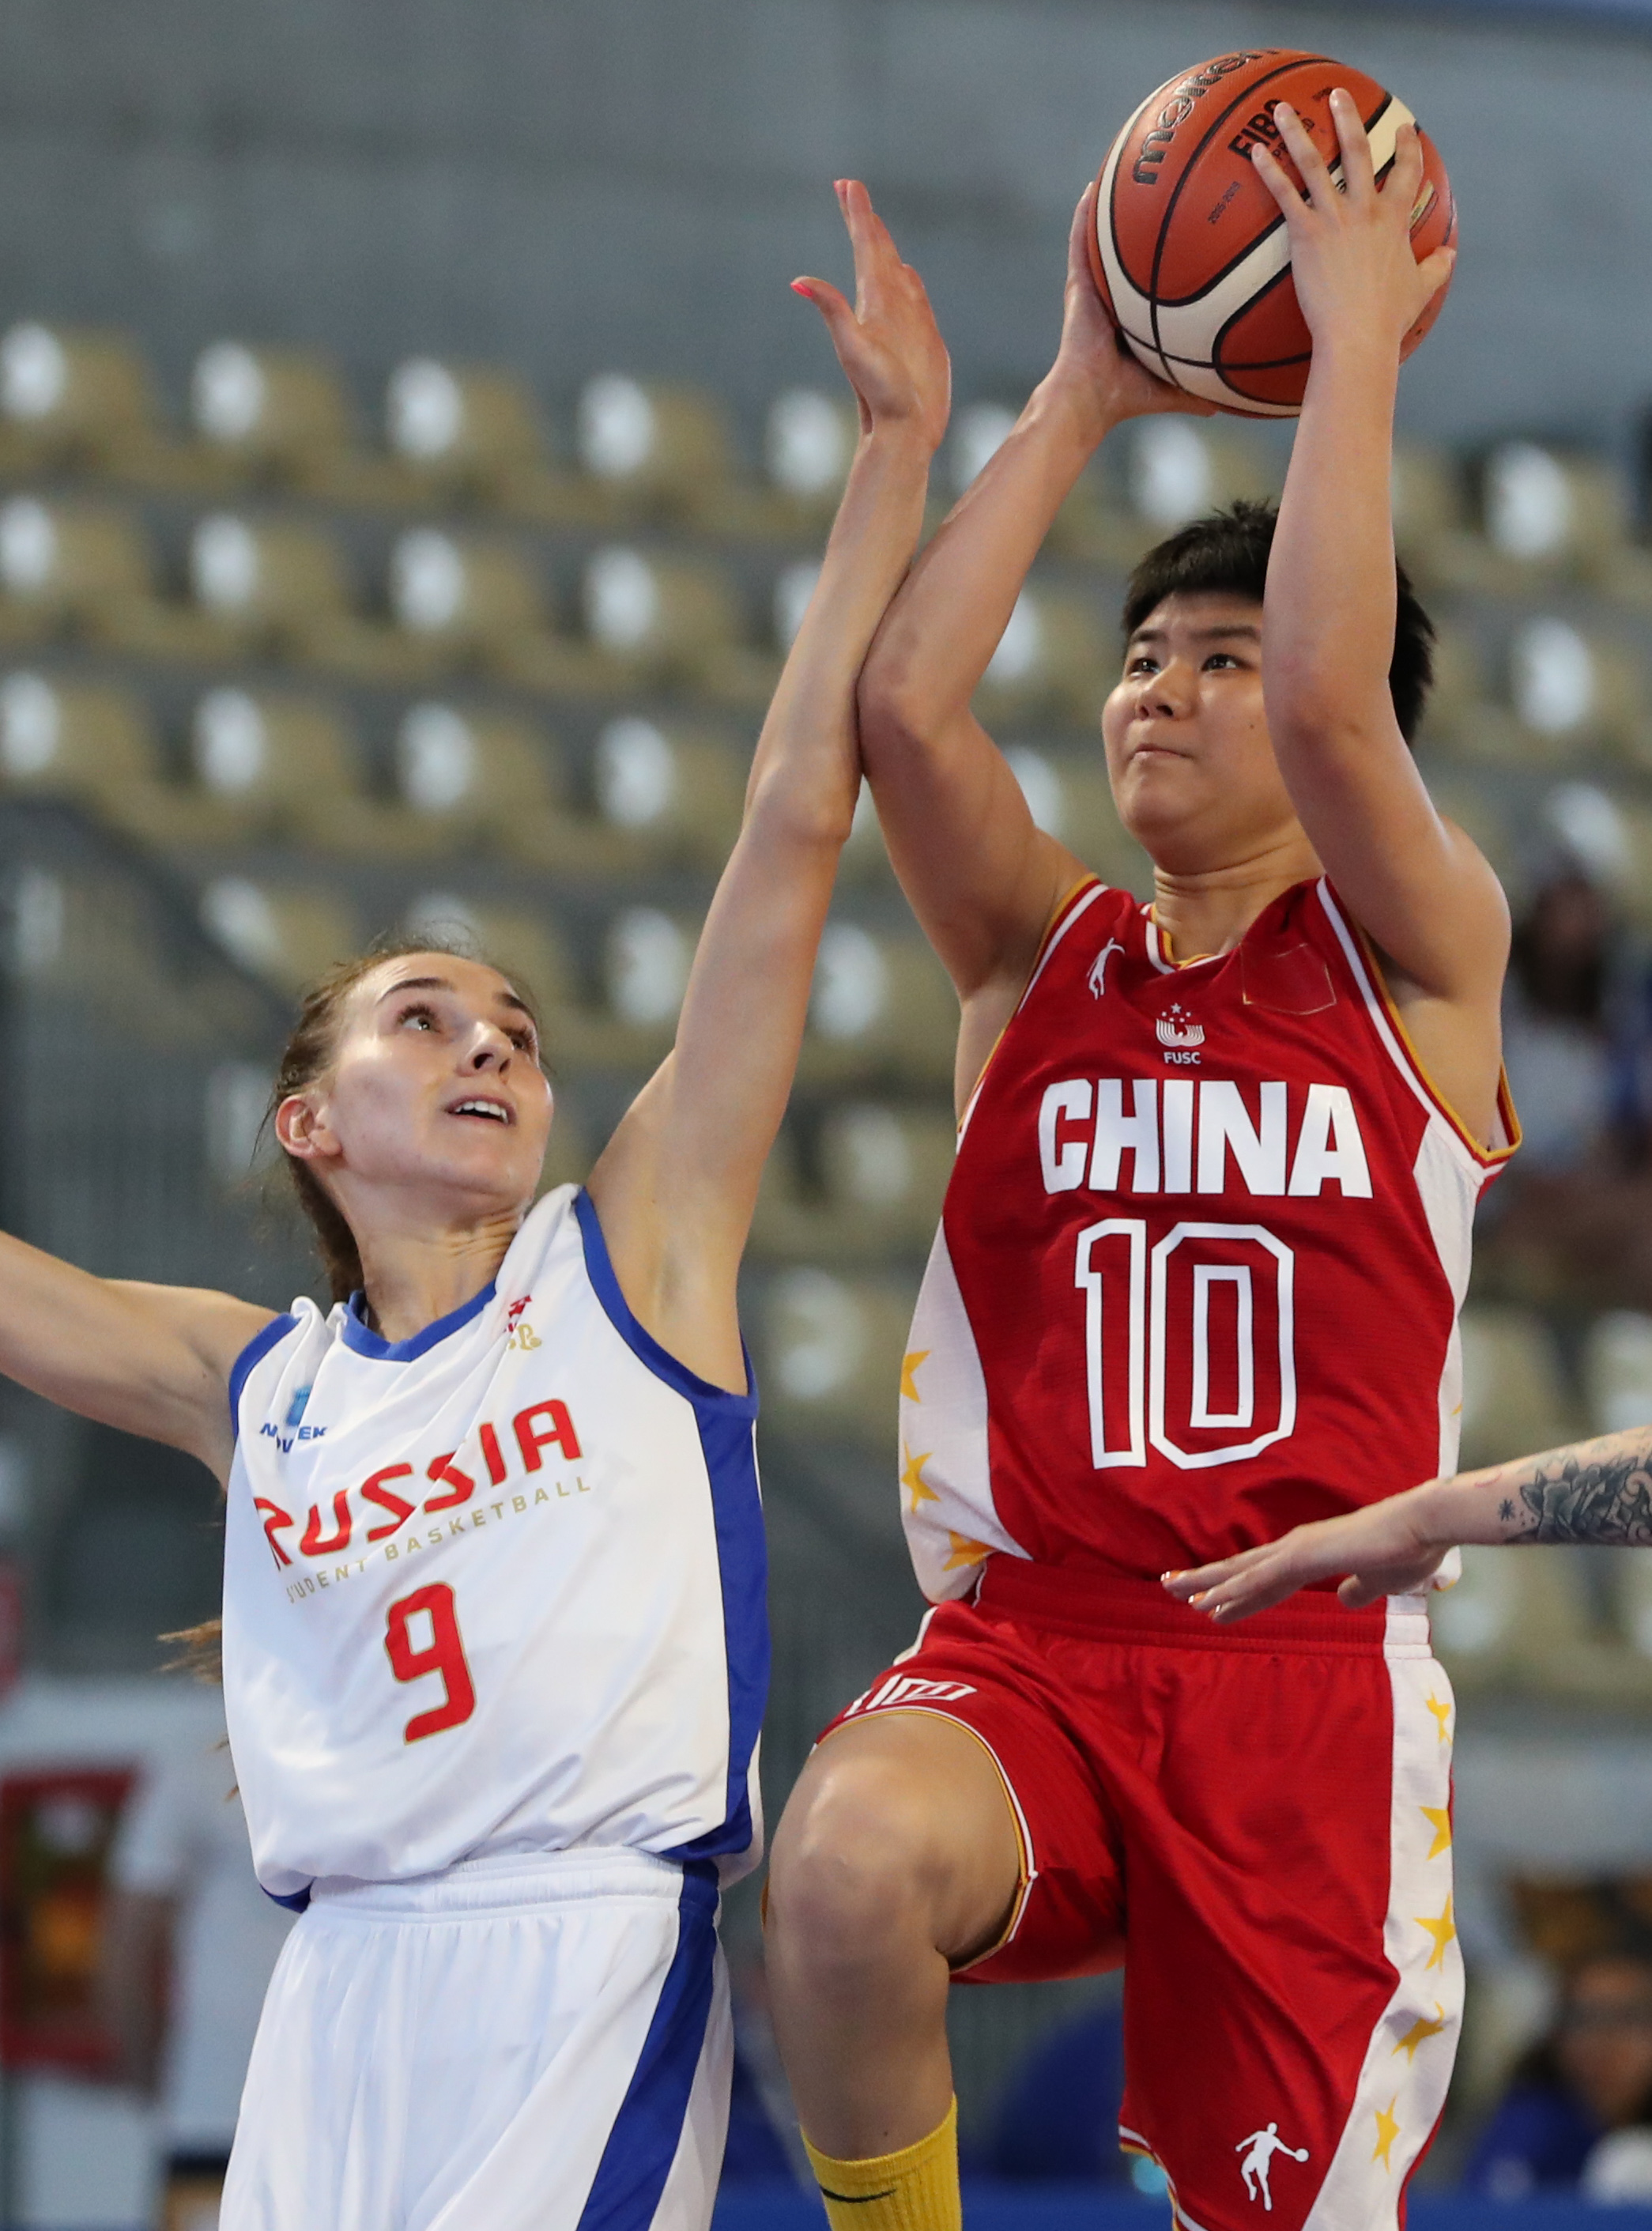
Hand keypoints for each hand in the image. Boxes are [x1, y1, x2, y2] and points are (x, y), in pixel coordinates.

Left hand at [792, 181, 949, 453]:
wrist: (903, 433)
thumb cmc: (880, 395)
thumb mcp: (853, 348)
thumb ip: (832, 311)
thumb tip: (797, 281)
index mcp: (872, 303)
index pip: (863, 249)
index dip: (857, 216)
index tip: (845, 184)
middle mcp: (886, 308)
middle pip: (874, 254)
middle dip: (863, 220)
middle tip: (850, 188)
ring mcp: (904, 323)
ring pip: (894, 272)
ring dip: (883, 246)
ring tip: (873, 223)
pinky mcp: (922, 340)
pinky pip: (915, 299)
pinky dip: (907, 279)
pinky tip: (906, 272)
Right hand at [1047, 181, 1216, 440]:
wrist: (1090, 399)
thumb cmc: (1127, 398)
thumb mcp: (1174, 388)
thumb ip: (1201, 390)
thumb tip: (1229, 405)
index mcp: (1137, 316)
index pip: (1157, 277)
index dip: (1172, 253)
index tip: (1194, 229)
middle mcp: (1116, 297)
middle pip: (1133, 249)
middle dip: (1148, 219)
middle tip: (1168, 184)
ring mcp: (1095, 289)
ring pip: (1104, 240)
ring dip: (1111, 207)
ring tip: (1125, 170)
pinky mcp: (1077, 286)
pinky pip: (1079, 244)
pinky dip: (1082, 218)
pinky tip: (1089, 189)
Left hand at [1160, 1484, 1449, 1621]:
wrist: (1425, 1526)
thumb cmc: (1409, 1549)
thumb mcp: (1378, 1580)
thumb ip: (1358, 1589)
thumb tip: (1346, 1599)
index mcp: (1311, 1553)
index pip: (1265, 1578)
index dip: (1237, 1592)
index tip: (1211, 1604)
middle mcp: (1296, 1547)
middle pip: (1240, 1568)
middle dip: (1205, 1579)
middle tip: (1169, 1586)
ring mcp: (1297, 1550)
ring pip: (1240, 1571)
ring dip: (1206, 1583)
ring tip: (1173, 1591)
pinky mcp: (1304, 1556)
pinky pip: (1259, 1578)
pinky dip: (1231, 1590)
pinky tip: (1207, 1601)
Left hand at [1253, 91, 1455, 362]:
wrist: (1358, 335)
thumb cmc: (1389, 318)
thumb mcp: (1420, 289)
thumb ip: (1436, 268)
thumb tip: (1449, 256)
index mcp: (1394, 219)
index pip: (1407, 172)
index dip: (1408, 148)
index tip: (1405, 128)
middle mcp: (1365, 209)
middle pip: (1357, 151)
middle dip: (1347, 118)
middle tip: (1337, 95)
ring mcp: (1335, 218)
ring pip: (1314, 163)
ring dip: (1297, 132)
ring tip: (1280, 108)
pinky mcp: (1307, 233)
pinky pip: (1285, 195)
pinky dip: (1269, 171)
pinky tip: (1256, 151)